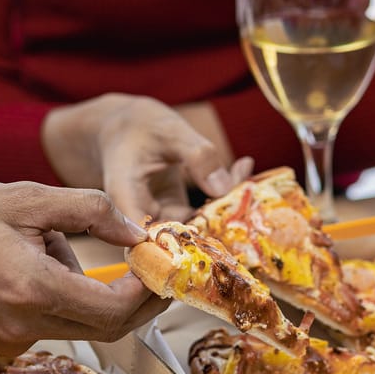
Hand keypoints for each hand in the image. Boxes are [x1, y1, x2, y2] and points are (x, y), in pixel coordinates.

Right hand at [0, 182, 168, 354]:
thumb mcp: (26, 197)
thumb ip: (91, 212)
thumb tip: (138, 233)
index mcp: (31, 289)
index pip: (114, 310)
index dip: (147, 292)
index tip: (160, 266)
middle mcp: (23, 326)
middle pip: (106, 328)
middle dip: (137, 300)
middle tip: (152, 268)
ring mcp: (10, 340)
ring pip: (81, 325)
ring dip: (94, 292)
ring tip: (57, 242)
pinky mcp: (1, 342)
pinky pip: (52, 324)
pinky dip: (64, 297)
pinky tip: (36, 259)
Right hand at [42, 94, 251, 221]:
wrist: (126, 124)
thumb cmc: (138, 124)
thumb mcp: (169, 132)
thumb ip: (197, 156)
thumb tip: (224, 189)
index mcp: (126, 201)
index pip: (147, 240)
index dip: (179, 249)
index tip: (218, 235)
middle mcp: (140, 217)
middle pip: (175, 240)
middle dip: (214, 227)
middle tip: (246, 202)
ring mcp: (160, 218)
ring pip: (194, 229)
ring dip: (224, 209)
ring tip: (248, 178)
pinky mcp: (176, 213)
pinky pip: (202, 214)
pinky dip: (223, 195)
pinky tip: (243, 167)